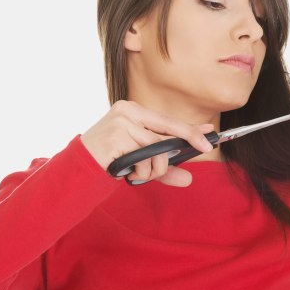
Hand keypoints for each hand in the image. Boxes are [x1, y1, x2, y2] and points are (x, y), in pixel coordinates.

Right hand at [80, 100, 214, 186]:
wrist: (78, 167)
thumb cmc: (111, 160)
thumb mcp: (140, 162)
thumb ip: (163, 168)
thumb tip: (188, 178)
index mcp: (133, 111)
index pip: (167, 120)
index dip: (190, 128)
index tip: (210, 132)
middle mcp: (127, 111)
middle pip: (167, 130)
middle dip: (185, 144)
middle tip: (205, 149)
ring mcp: (121, 123)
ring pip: (157, 150)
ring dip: (153, 169)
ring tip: (138, 173)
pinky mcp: (116, 137)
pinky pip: (143, 159)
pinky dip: (141, 172)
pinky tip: (127, 173)